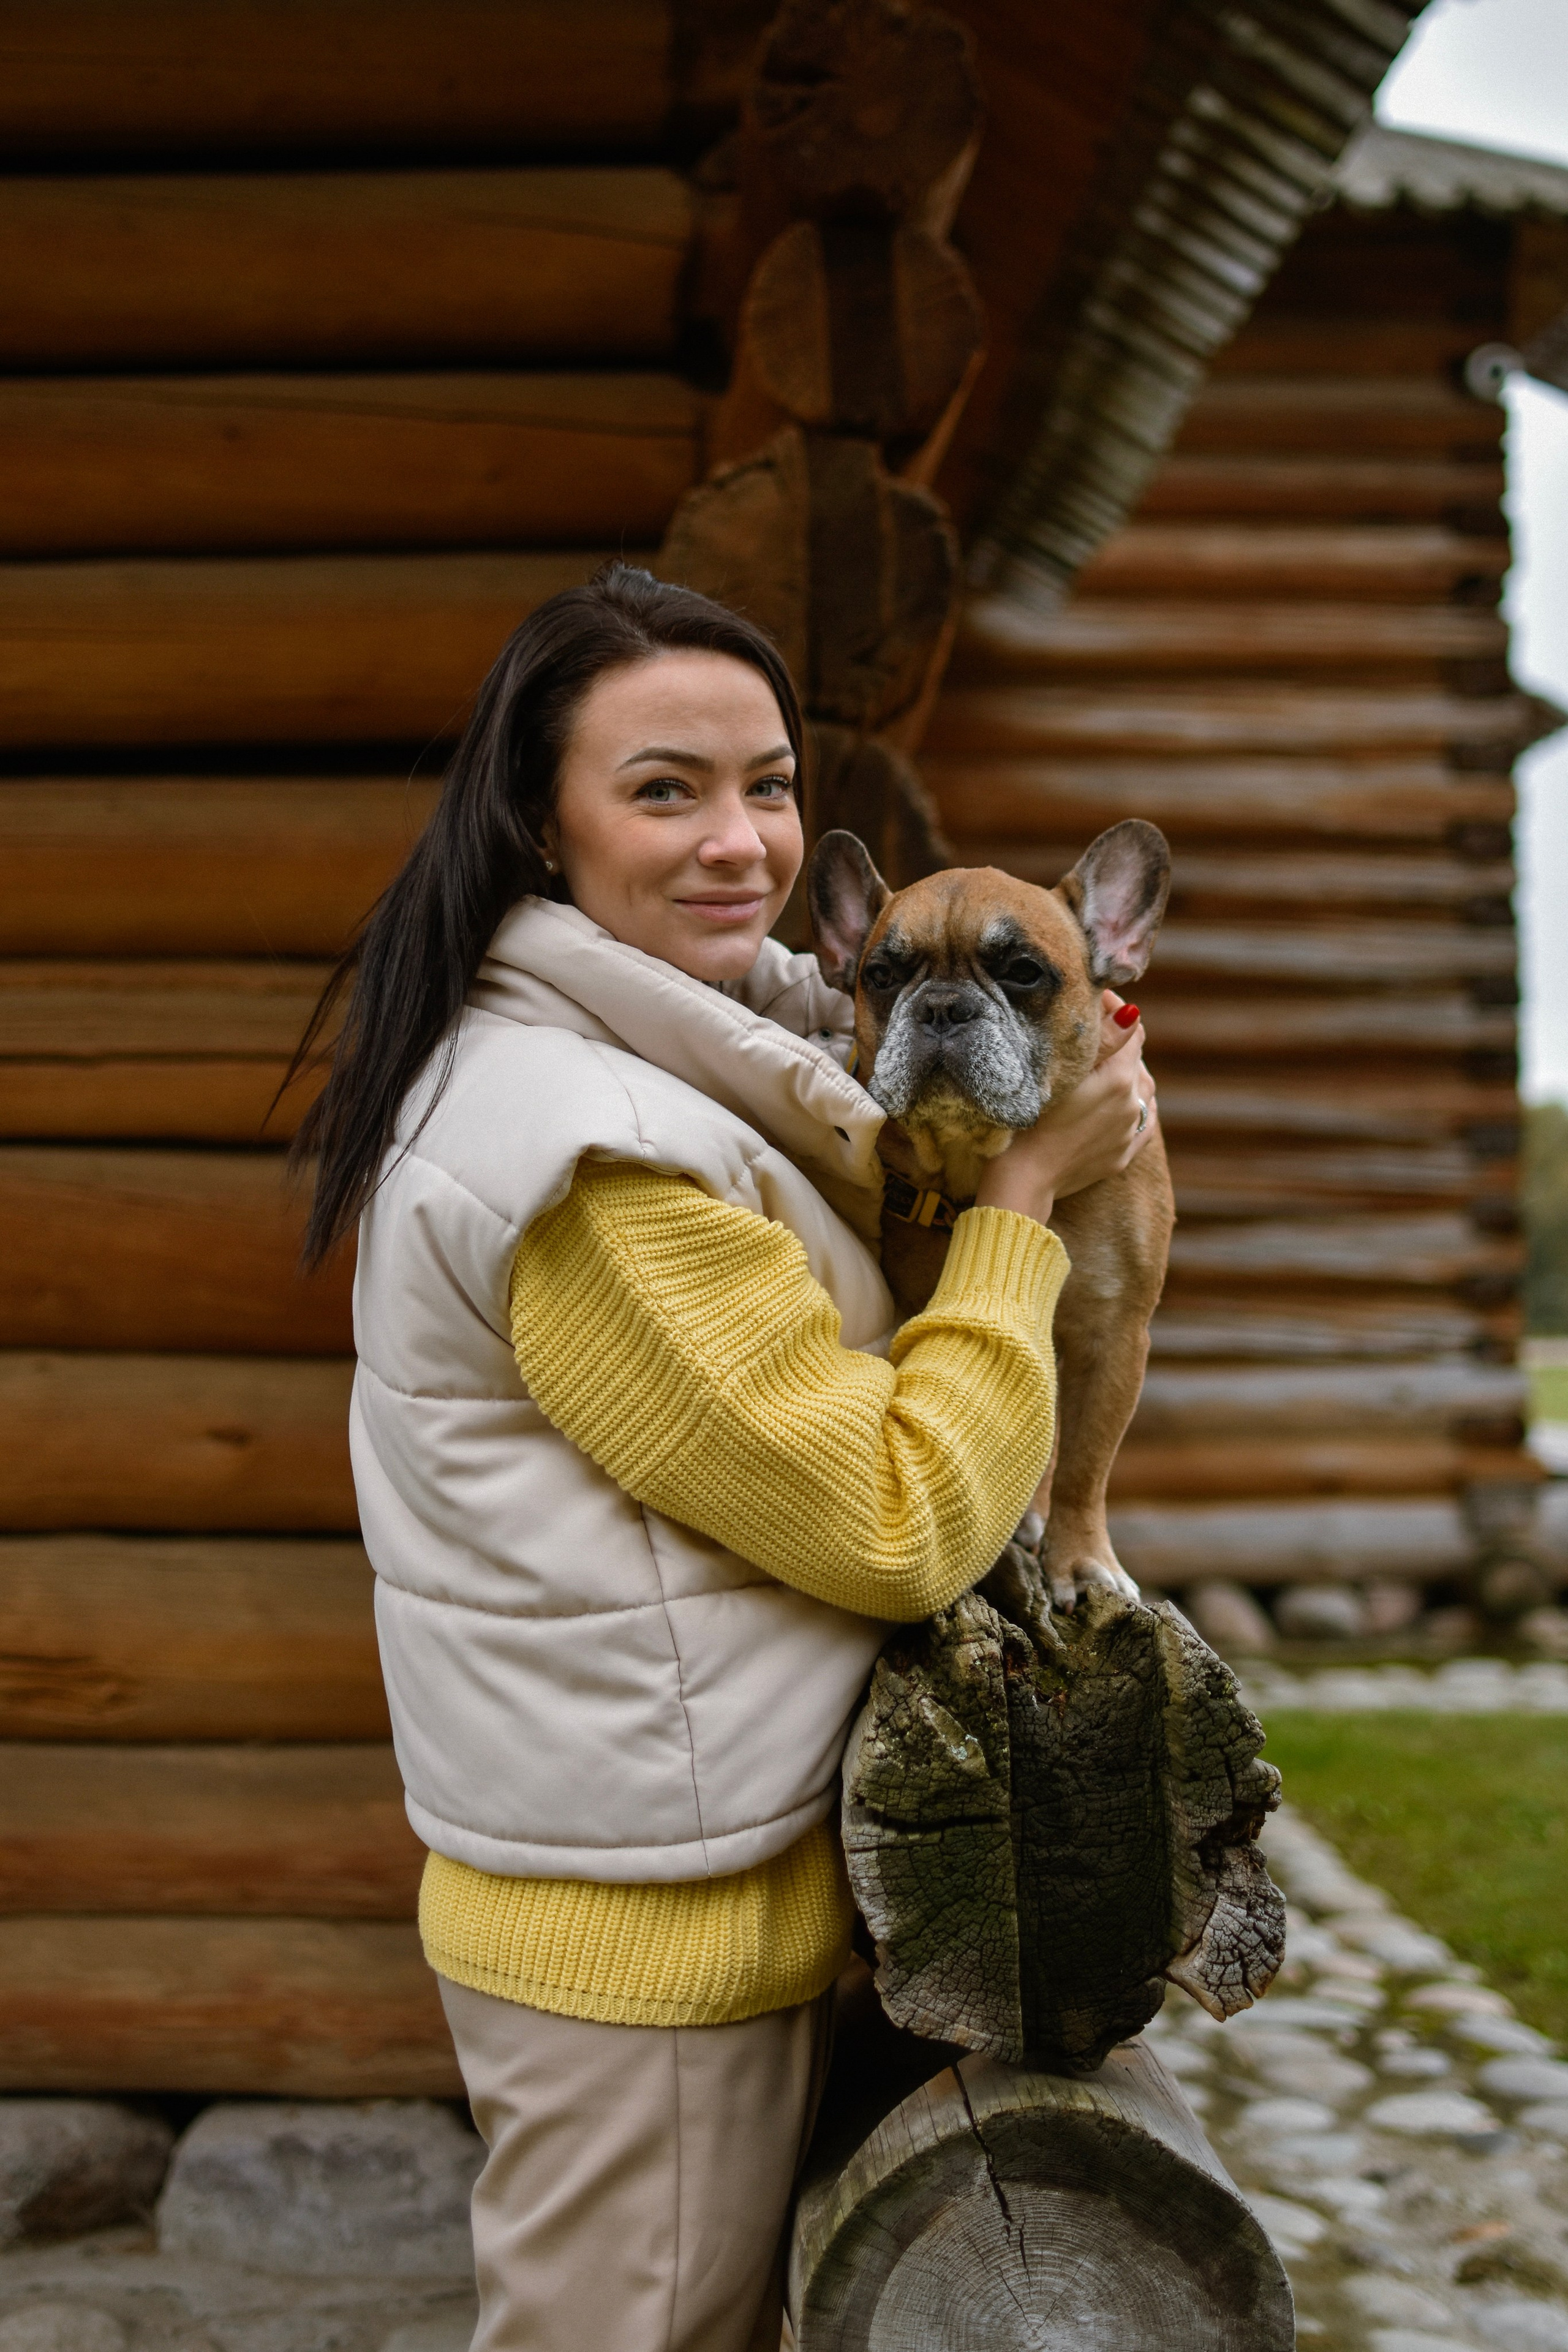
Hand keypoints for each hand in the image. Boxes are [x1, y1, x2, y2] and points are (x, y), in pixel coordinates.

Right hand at [974, 994, 1155, 1226]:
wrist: (1024, 1180)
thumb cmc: (1029, 1120)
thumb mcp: (1060, 1072)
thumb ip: (1102, 1040)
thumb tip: (1132, 1012)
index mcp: (1120, 1077)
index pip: (1131, 1029)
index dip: (1113, 1009)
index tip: (1092, 1001)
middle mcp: (1132, 1104)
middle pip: (1136, 1059)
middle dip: (1118, 1041)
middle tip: (1090, 1032)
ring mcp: (1129, 1132)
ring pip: (1141, 1090)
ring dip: (1127, 1073)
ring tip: (1103, 1066)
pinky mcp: (1122, 1156)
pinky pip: (1142, 1122)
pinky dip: (1135, 1106)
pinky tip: (1124, 1102)